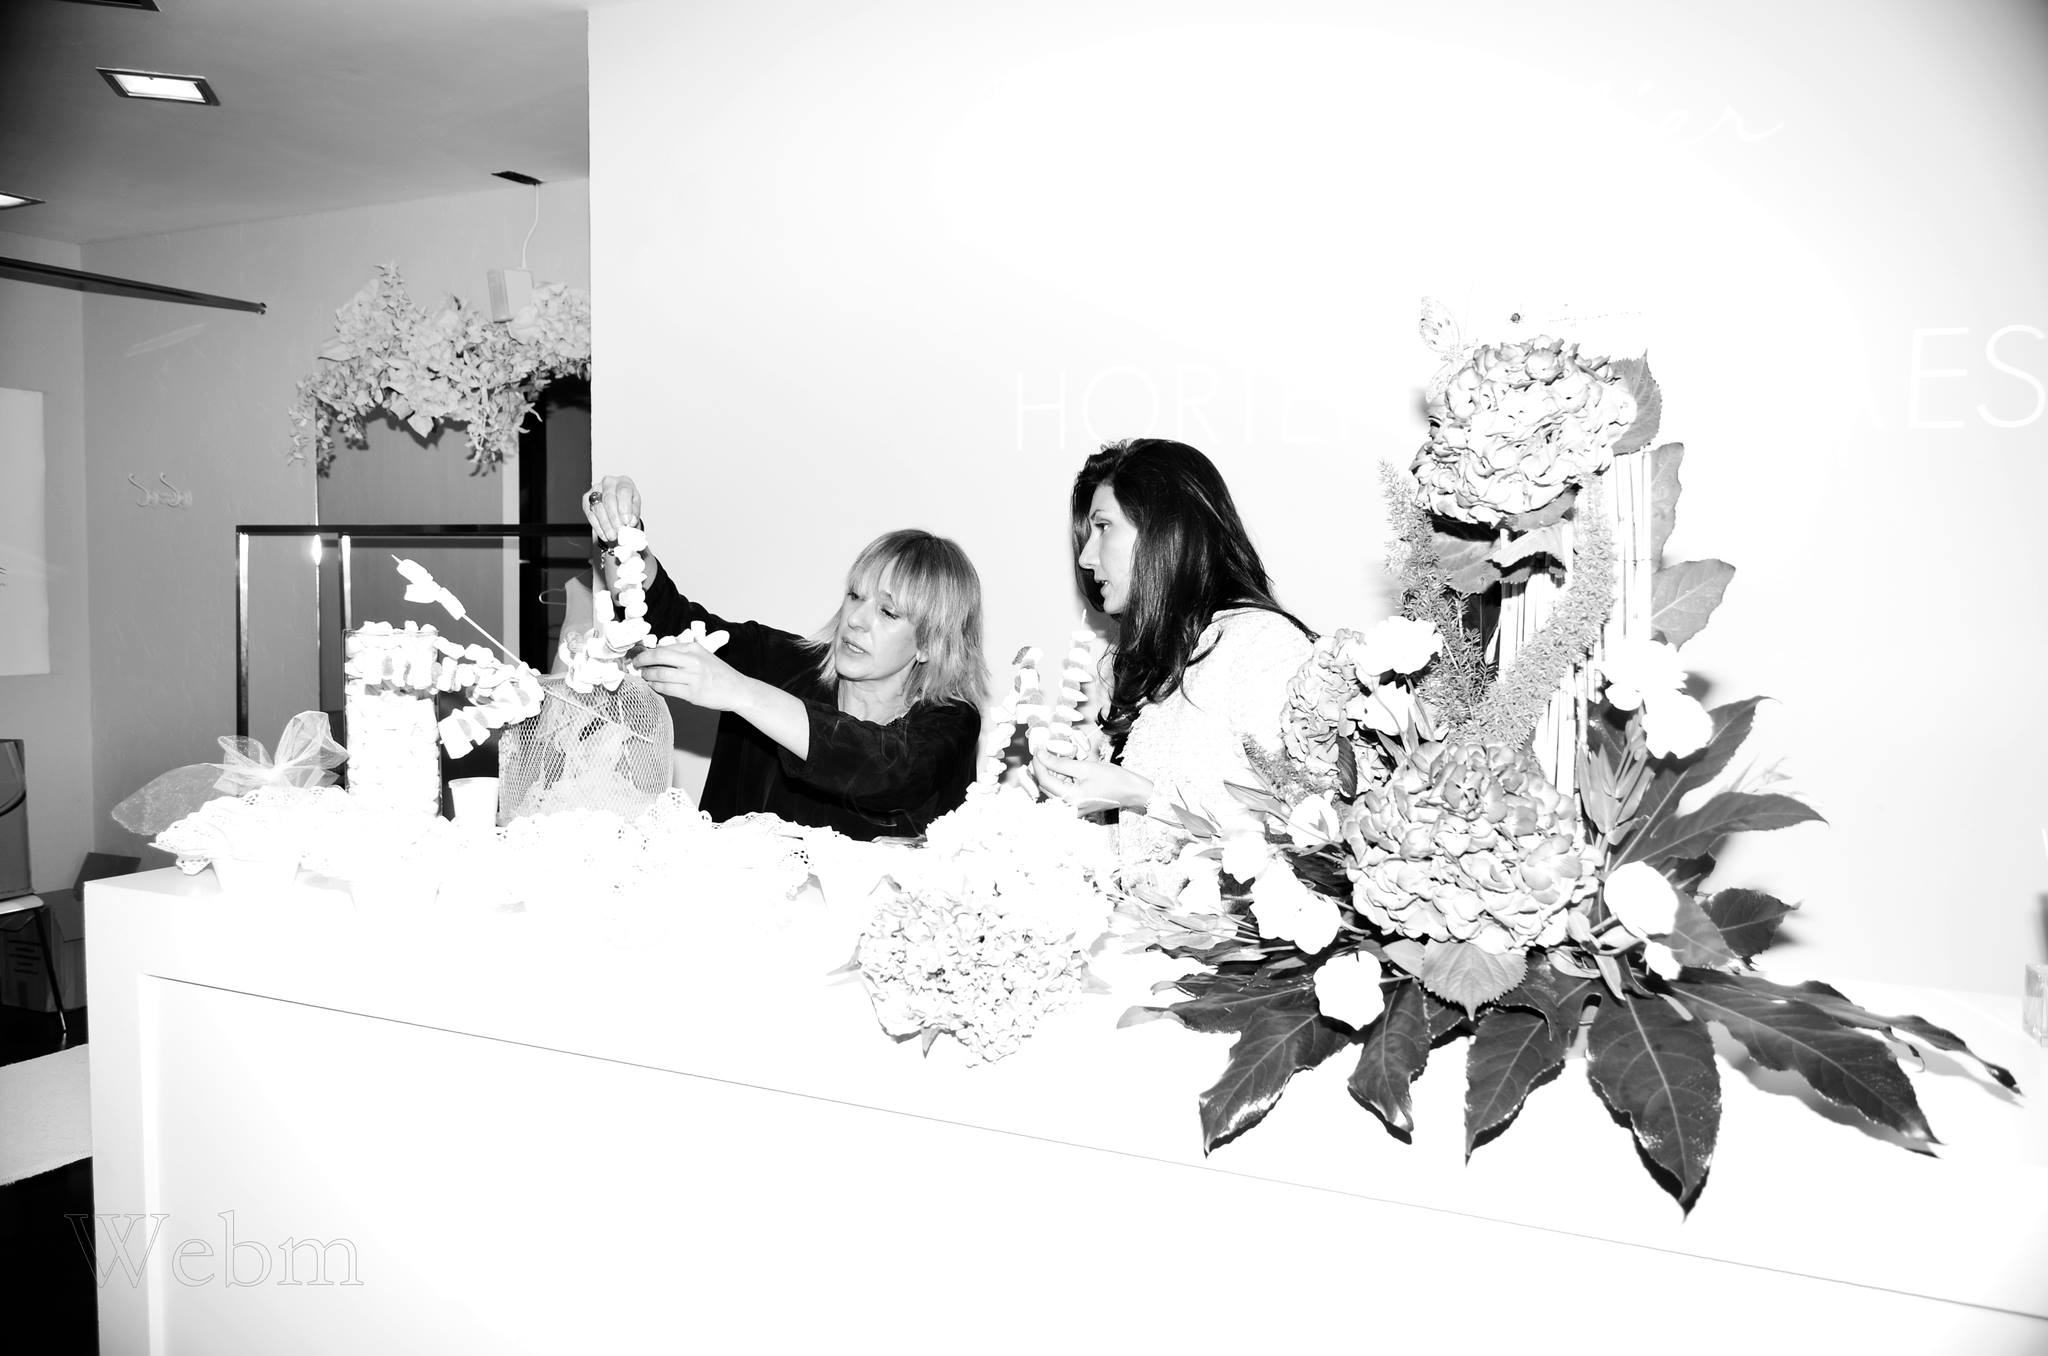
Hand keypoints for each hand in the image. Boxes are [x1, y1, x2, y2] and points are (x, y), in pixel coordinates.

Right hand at [583, 474, 642, 541]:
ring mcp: (595, 490)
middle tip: (619, 531)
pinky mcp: (586, 500)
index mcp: (624, 482)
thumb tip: (630, 522)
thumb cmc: (628, 504)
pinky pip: (590, 514)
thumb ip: (634, 514)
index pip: (623, 491)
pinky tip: (604, 534)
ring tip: (612, 536)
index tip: (627, 522)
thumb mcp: (636, 507)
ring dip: (606, 524)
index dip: (625, 507)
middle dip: (614, 518)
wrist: (618, 504)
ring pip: (598, 508)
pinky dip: (598, 527)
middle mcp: (609, 483)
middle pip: (609, 499)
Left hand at [631, 638, 749, 711]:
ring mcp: (692, 677)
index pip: (664, 647)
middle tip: (636, 664)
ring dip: (647, 675)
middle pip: (658, 657)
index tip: (640, 655)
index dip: (648, 652)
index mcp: (694, 648)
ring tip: (644, 676)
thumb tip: (658, 655)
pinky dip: (656, 687)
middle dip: (642, 660)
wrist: (737, 690)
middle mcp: (693, 661)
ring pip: (660, 674)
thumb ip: (683, 654)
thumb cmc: (720, 674)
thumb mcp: (704, 656)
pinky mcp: (692, 693)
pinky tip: (653, 686)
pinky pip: (667, 689)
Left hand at [1032, 753, 1151, 815]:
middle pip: (1046, 785)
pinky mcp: (1076, 805)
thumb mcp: (1085, 767)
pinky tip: (1066, 767)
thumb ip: (1060, 762)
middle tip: (1045, 750)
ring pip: (1052, 788)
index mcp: (1070, 799)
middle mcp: (1068, 807)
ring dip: (1052, 772)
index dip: (1038, 763)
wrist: (1131, 792)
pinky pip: (1061, 791)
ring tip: (1058, 756)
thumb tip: (1041, 755)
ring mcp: (1072, 808)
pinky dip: (1061, 778)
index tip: (1038, 749)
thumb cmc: (1113, 779)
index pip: (1044, 780)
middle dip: (1043, 767)